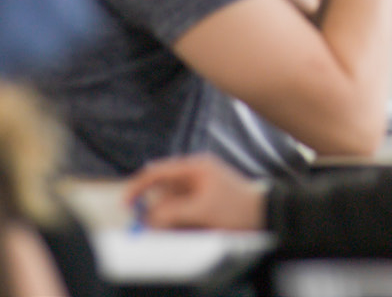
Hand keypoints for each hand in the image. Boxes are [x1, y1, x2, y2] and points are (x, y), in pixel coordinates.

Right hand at [125, 154, 264, 230]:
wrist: (265, 215)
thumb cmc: (238, 208)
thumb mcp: (201, 210)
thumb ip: (172, 212)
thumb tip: (149, 218)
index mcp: (195, 167)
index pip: (158, 171)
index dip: (138, 186)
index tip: (126, 202)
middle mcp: (195, 173)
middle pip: (162, 188)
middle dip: (154, 207)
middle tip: (150, 224)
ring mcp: (199, 186)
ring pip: (170, 200)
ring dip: (168, 215)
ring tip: (182, 226)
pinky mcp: (202, 198)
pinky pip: (181, 208)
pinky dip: (178, 218)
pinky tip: (188, 226)